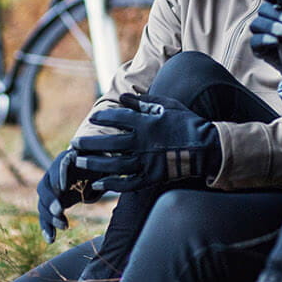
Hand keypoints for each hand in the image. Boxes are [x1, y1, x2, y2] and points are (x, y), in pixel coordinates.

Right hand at [36, 149, 101, 243]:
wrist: (95, 168)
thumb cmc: (101, 163)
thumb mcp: (104, 161)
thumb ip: (102, 165)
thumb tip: (107, 168)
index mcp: (66, 159)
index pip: (58, 166)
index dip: (58, 176)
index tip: (62, 187)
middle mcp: (53, 175)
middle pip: (45, 187)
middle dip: (51, 200)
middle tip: (59, 210)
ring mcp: (51, 191)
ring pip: (43, 204)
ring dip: (50, 217)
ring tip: (64, 226)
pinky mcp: (53, 205)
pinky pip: (46, 216)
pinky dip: (47, 228)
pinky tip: (51, 240)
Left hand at [72, 93, 219, 191]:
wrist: (206, 146)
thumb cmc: (186, 122)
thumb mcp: (166, 105)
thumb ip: (142, 102)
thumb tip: (122, 97)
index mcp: (146, 123)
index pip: (117, 119)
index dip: (102, 118)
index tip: (92, 118)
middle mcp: (142, 143)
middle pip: (109, 143)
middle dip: (89, 144)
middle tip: (74, 144)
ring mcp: (146, 162)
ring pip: (114, 165)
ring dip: (95, 164)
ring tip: (80, 162)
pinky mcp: (152, 177)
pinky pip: (128, 184)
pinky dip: (112, 185)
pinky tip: (99, 184)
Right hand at [249, 0, 281, 71]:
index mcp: (277, 8)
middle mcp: (267, 18)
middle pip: (264, 9)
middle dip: (277, 14)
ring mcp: (261, 33)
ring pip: (257, 24)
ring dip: (271, 26)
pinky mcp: (258, 48)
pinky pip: (255, 41)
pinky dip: (265, 40)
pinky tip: (275, 42)